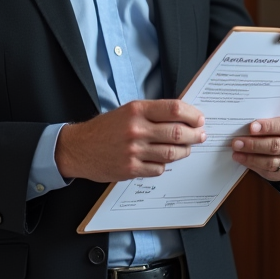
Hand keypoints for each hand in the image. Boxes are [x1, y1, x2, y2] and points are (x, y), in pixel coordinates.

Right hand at [54, 99, 205, 181]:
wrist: (79, 148)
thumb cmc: (105, 128)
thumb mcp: (127, 111)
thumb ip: (152, 113)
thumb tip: (182, 117)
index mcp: (136, 110)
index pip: (174, 109)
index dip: (192, 115)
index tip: (199, 119)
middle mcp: (136, 129)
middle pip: (177, 133)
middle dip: (195, 135)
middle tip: (200, 136)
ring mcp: (133, 151)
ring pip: (171, 153)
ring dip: (184, 151)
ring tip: (187, 149)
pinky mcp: (130, 169)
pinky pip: (158, 169)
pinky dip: (165, 165)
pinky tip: (163, 160)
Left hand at [231, 112, 279, 181]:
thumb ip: (274, 113)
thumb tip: (250, 113)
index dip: (268, 127)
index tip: (251, 127)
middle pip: (277, 146)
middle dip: (254, 144)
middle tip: (237, 142)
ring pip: (271, 162)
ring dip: (251, 157)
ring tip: (236, 151)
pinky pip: (268, 171)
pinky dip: (252, 165)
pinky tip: (242, 159)